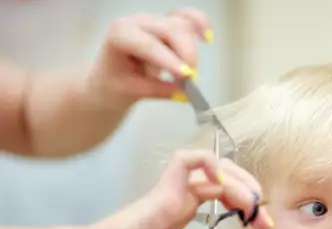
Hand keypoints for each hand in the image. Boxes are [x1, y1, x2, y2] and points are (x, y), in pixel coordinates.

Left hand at [87, 7, 212, 104]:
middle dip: (185, 53)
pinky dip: (200, 24)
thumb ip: (157, 90)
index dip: (169, 59)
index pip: (148, 44)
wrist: (110, 78)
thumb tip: (183, 93)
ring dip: (191, 49)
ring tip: (188, 74)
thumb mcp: (131, 91)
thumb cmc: (114, 83)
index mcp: (120, 34)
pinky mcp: (168, 24)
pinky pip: (187, 18)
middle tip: (191, 80)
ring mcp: (155, 21)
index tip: (186, 76)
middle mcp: (138, 22)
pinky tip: (207, 38)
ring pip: (182, 25)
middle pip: (170, 29)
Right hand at [91, 150, 272, 228]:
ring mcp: (172, 190)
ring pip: (212, 166)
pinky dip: (210, 164)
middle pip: (222, 176)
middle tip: (263, 215)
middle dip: (248, 189)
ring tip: (252, 203)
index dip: (244, 204)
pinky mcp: (164, 188)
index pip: (221, 194)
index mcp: (180, 212)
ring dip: (239, 180)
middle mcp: (179, 197)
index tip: (261, 226)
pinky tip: (226, 185)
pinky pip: (188, 160)